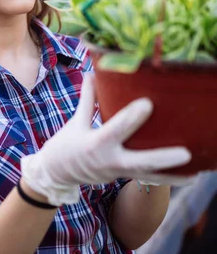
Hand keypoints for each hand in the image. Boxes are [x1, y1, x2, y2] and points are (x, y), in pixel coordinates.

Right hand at [20, 73, 193, 205]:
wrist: (56, 174)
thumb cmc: (66, 144)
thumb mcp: (75, 121)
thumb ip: (87, 98)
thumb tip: (92, 72)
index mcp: (96, 143)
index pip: (118, 128)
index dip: (133, 116)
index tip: (149, 103)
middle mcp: (109, 161)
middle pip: (141, 162)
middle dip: (164, 158)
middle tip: (186, 153)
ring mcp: (118, 173)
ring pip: (149, 176)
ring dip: (173, 175)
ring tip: (196, 173)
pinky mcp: (123, 178)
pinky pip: (148, 180)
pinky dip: (168, 179)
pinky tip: (188, 177)